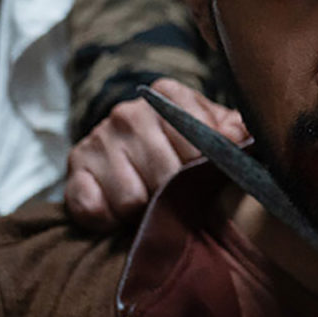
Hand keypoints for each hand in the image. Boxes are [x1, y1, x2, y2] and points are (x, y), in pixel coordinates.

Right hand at [64, 78, 247, 229]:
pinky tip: (118, 212)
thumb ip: (235, 131)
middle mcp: (129, 112)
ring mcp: (98, 139)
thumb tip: (242, 138)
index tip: (206, 177)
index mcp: (167, 96)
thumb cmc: (184, 148)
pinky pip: (93, 209)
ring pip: (132, 200)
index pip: (199, 144)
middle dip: (176, 197)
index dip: (205, 170)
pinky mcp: (75, 169)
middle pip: (166, 177)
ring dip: (144, 212)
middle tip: (178, 199)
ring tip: (150, 203)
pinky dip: (107, 220)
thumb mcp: (216, 132)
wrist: (130, 154)